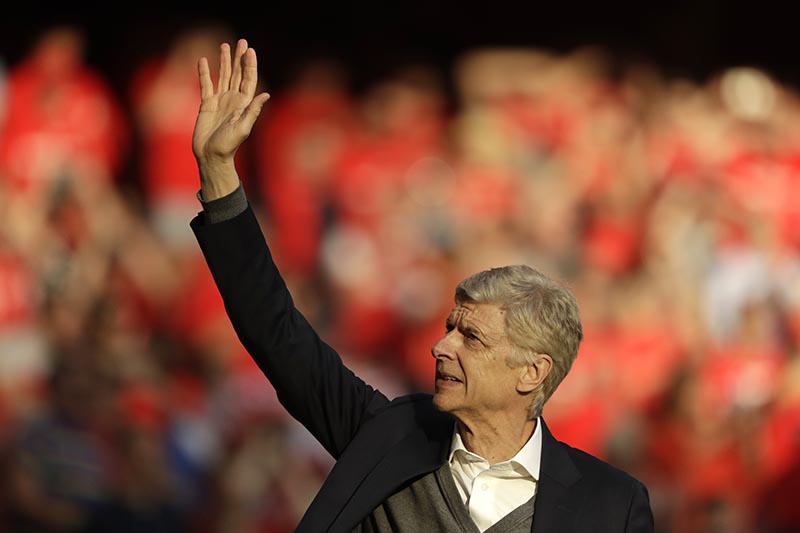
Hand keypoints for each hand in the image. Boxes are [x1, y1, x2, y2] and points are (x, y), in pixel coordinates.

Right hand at [192, 39, 269, 198]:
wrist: (211, 155)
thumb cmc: (229, 145)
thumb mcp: (243, 128)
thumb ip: (253, 111)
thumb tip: (266, 94)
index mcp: (244, 104)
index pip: (249, 80)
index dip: (250, 65)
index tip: (250, 50)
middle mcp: (234, 99)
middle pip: (238, 74)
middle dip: (239, 58)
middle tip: (242, 41)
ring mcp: (220, 100)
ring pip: (223, 76)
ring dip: (225, 61)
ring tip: (225, 45)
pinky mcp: (206, 104)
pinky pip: (206, 84)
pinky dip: (204, 72)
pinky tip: (204, 60)